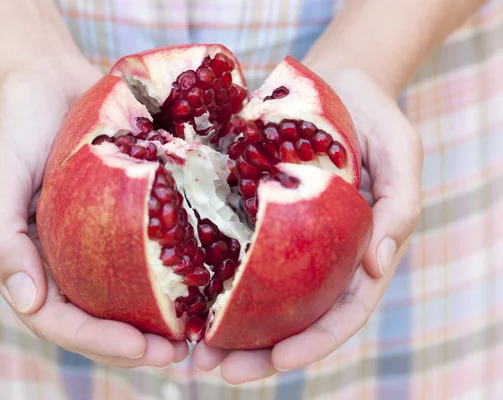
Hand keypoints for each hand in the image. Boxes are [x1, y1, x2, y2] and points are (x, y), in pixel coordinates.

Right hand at [0, 56, 188, 367]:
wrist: (43, 75)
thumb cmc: (11, 122)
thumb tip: (29, 304)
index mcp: (27, 262)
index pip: (58, 320)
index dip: (98, 342)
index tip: (144, 349)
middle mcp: (61, 258)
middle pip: (97, 317)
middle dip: (137, 343)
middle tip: (182, 354)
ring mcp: (92, 238)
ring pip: (125, 292)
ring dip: (160, 317)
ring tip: (200, 331)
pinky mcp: (120, 214)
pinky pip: (145, 249)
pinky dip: (170, 270)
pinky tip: (203, 280)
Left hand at [192, 68, 422, 383]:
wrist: (334, 80)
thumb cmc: (374, 115)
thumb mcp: (401, 152)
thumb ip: (399, 206)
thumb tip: (379, 265)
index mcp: (356, 253)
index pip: (340, 312)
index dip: (313, 344)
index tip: (278, 362)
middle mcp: (316, 255)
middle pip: (290, 316)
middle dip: (256, 351)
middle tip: (215, 370)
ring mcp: (283, 237)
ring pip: (255, 292)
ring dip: (223, 325)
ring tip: (189, 348)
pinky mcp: (250, 211)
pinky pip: (229, 246)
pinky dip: (207, 273)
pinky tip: (178, 289)